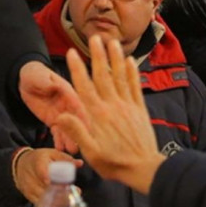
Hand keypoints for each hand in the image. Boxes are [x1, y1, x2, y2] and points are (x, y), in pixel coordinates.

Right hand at [15, 148, 82, 203]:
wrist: (21, 165)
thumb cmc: (39, 158)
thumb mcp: (52, 153)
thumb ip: (66, 159)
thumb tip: (80, 163)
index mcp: (37, 162)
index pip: (41, 171)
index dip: (48, 177)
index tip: (59, 183)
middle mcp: (31, 176)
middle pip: (44, 187)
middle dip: (60, 191)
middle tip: (75, 191)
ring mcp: (29, 187)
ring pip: (43, 197)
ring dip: (57, 199)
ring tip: (70, 198)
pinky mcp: (28, 196)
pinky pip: (40, 203)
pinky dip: (51, 204)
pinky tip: (61, 204)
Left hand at [19, 61, 85, 152]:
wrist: (27, 82)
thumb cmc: (35, 75)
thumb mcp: (39, 76)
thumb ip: (47, 82)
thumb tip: (55, 84)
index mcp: (68, 91)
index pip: (77, 104)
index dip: (83, 115)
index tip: (88, 127)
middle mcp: (68, 104)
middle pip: (75, 119)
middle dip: (79, 131)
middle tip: (82, 143)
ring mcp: (62, 114)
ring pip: (68, 128)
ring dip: (70, 139)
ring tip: (71, 150)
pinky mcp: (54, 121)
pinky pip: (57, 132)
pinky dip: (59, 141)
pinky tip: (59, 148)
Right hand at [55, 36, 164, 194]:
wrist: (144, 169)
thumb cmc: (114, 163)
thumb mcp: (91, 152)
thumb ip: (77, 131)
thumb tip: (61, 115)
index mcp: (97, 115)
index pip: (84, 87)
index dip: (77, 69)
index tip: (73, 53)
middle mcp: (112, 105)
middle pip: (103, 75)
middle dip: (98, 55)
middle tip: (95, 37)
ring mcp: (127, 105)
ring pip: (120, 76)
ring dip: (116, 58)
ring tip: (113, 42)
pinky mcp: (139, 109)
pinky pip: (135, 87)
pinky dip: (133, 73)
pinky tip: (131, 61)